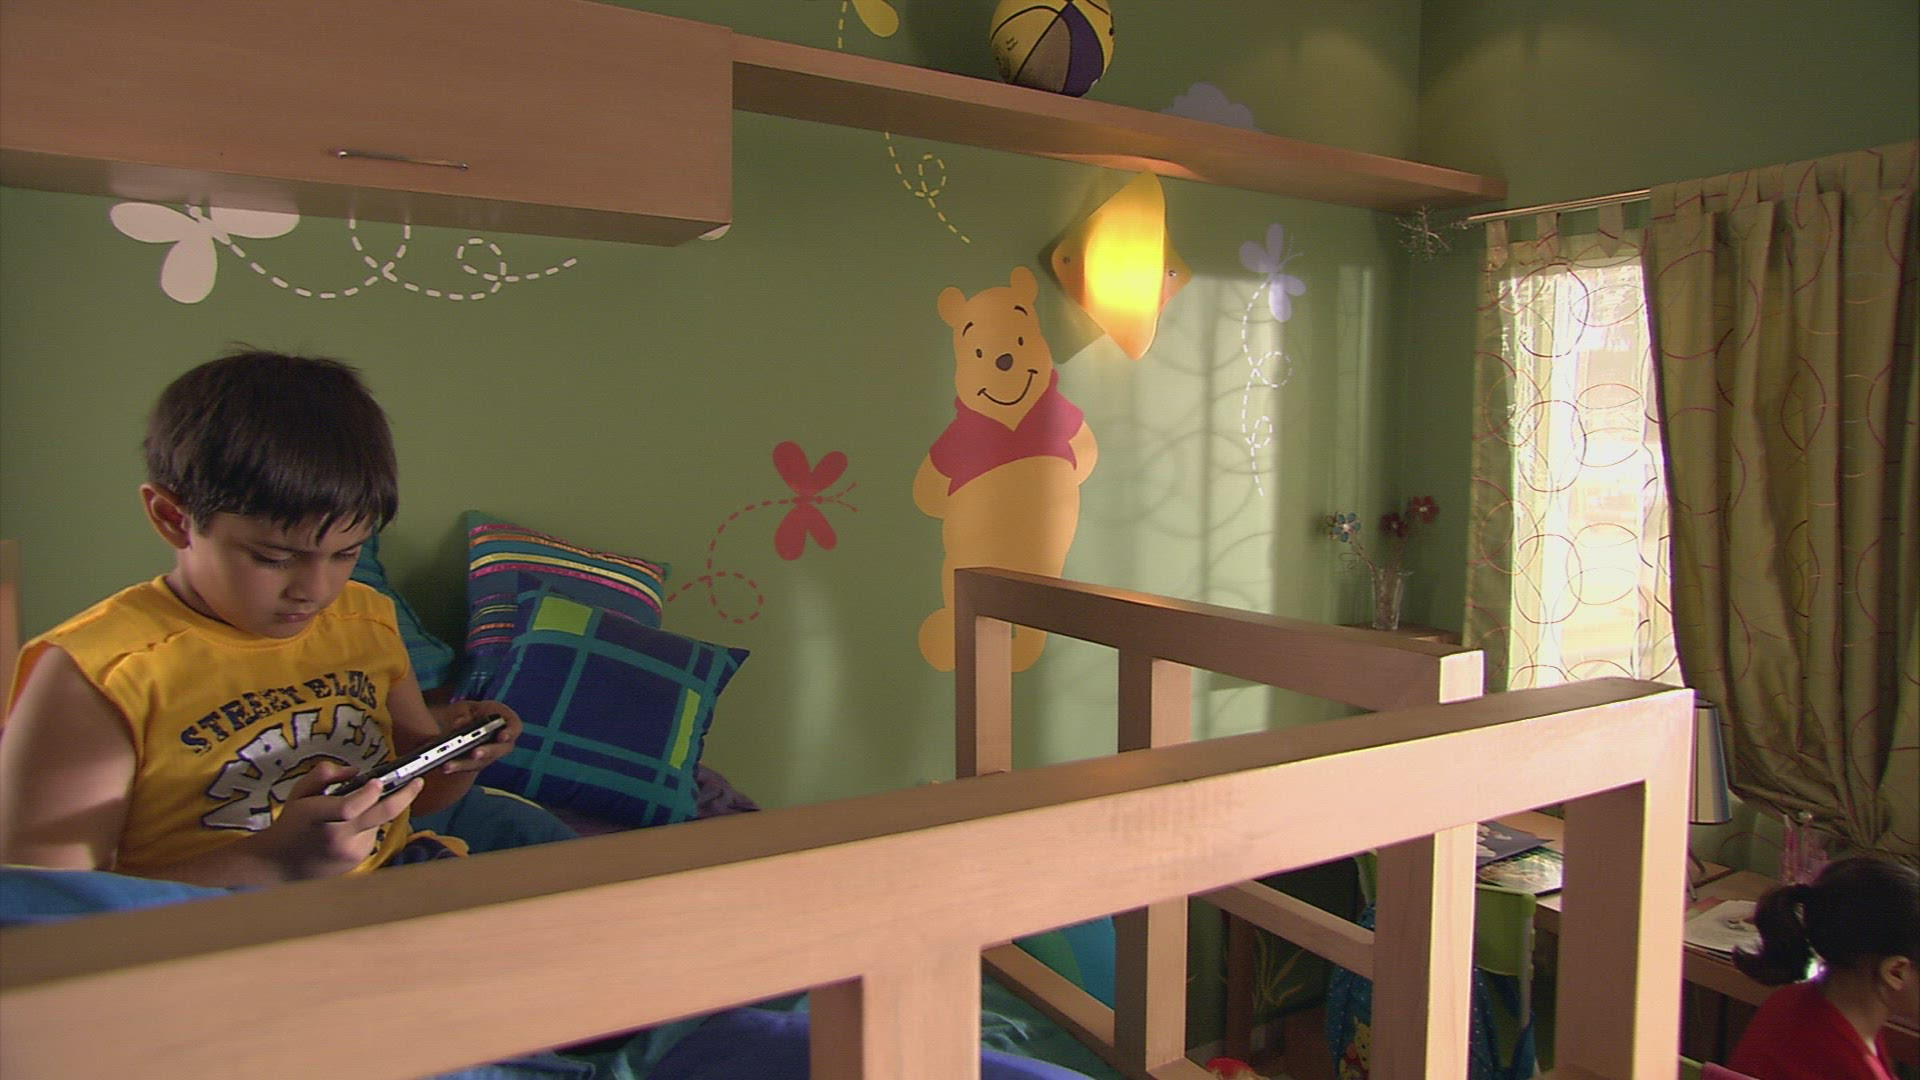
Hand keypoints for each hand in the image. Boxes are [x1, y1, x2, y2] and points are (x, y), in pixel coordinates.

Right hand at [254, 761, 421, 879]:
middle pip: (381, 815)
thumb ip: (324, 774)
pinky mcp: (358, 861)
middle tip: (417, 782)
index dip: (368, 793)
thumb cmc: (292, 824)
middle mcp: (337, 838)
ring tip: (356, 810)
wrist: (279, 864)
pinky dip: (368, 826)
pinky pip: (372, 835)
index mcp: (318, 817)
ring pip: (378, 822)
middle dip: (406, 795)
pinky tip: (351, 828)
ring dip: (375, 811)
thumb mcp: (299, 792)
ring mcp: (350, 852)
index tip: (377, 780)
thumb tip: (356, 771)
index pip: (349, 807)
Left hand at [435, 699, 521, 774]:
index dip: (510, 733)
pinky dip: (455, 767)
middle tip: (475, 753)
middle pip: (500, 750)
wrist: (462, 725)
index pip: (515, 727)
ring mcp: (489, 755)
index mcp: (505, 721)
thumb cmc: (470, 712)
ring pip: (481, 762)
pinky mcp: (475, 763)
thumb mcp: (465, 707)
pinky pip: (467, 767)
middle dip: (487, 752)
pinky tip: (443, 767)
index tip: (502, 736)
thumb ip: (464, 713)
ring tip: (449, 765)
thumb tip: (461, 723)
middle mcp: (501, 742)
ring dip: (465, 765)